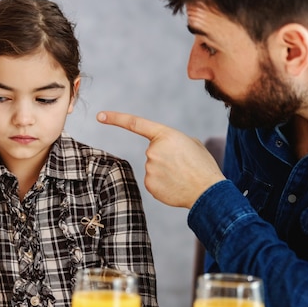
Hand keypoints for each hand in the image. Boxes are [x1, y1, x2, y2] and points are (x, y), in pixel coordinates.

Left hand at [97, 111, 224, 207]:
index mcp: (165, 135)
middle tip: (183, 165)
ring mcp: (149, 168)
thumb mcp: (191, 143)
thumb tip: (165, 148)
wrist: (208, 191)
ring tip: (182, 175)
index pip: (135, 124)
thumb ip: (172, 141)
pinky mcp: (149, 184)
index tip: (100, 116)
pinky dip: (163, 184)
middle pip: (153, 152)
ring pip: (153, 168)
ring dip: (165, 171)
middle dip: (165, 158)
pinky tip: (176, 185)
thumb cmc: (202, 165)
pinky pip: (154, 181)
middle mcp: (153, 150)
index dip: (116, 118)